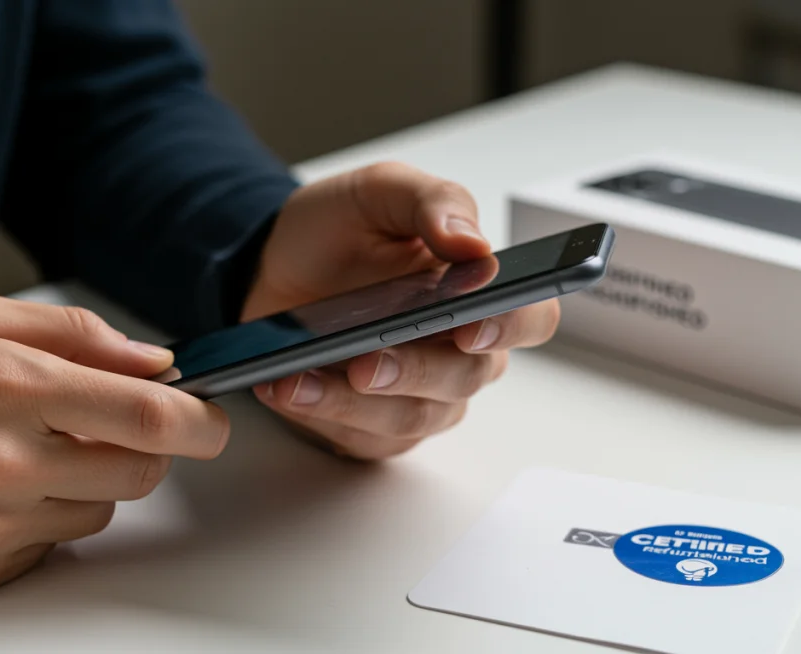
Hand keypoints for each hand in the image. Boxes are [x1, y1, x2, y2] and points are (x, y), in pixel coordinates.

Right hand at [0, 292, 227, 591]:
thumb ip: (72, 333)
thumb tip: (152, 359)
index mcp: (9, 386)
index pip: (148, 417)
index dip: (198, 419)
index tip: (208, 416)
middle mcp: (4, 462)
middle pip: (140, 472)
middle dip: (144, 446)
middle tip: (102, 421)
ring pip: (99, 509)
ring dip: (86, 478)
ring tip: (23, 447)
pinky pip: (48, 543)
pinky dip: (40, 514)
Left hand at [242, 162, 559, 459]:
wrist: (271, 267)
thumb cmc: (336, 232)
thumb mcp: (378, 192)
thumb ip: (432, 202)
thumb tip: (473, 245)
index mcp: (478, 291)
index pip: (529, 318)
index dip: (510, 327)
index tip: (470, 326)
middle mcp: (460, 351)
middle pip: (467, 377)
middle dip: (414, 372)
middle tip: (367, 362)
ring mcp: (421, 395)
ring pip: (412, 417)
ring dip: (353, 402)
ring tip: (301, 377)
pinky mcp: (375, 428)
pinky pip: (363, 438)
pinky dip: (321, 415)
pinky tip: (284, 388)